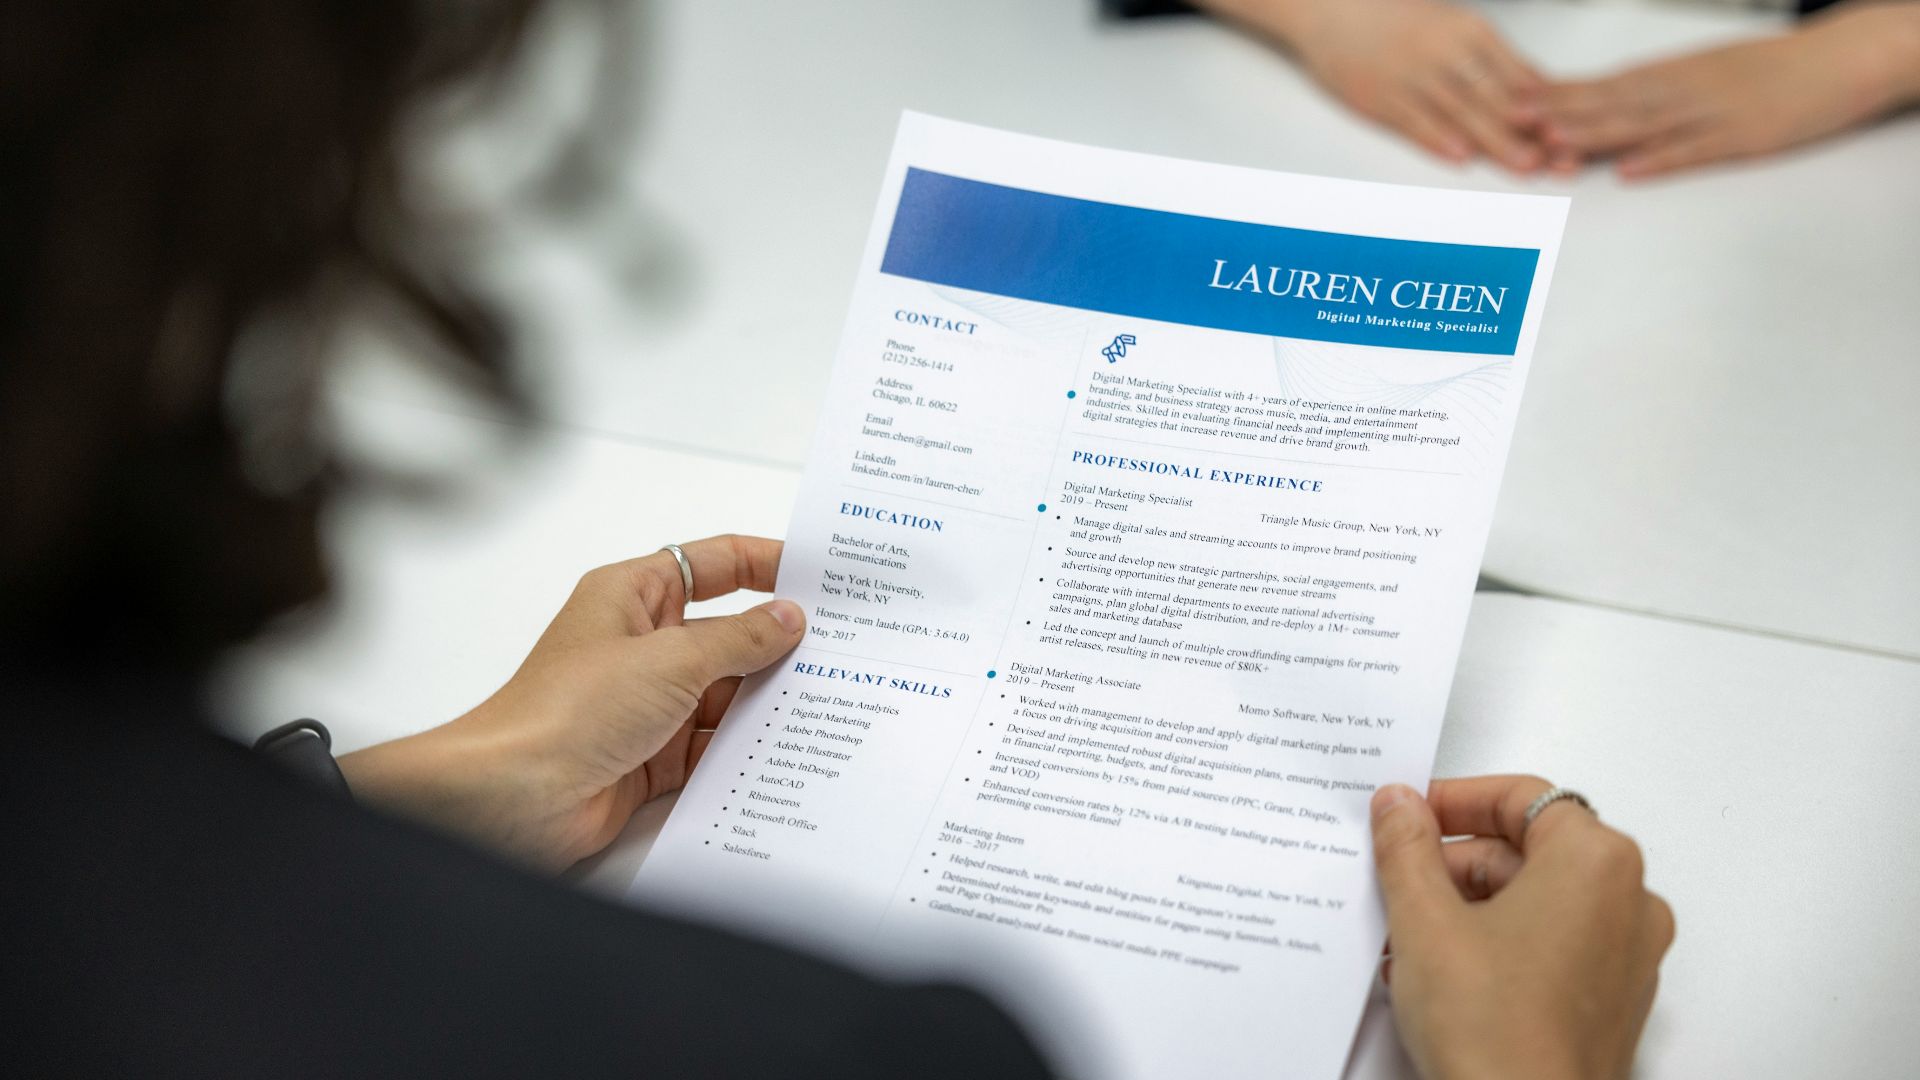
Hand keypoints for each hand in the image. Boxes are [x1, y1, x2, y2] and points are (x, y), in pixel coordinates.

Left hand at [338, 535, 803, 871]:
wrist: (516, 797)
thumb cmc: (568, 710)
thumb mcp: (671, 659)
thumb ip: (738, 639)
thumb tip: (788, 619)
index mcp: (633, 596)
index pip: (713, 564)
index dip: (765, 563)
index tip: (820, 574)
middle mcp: (641, 645)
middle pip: (727, 633)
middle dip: (778, 643)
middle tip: (843, 647)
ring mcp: (648, 703)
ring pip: (726, 693)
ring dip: (766, 701)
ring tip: (829, 701)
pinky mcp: (653, 756)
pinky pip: (714, 745)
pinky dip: (745, 748)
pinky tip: (788, 750)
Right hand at [1201, 0, 1548, 170]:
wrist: (1332, 9)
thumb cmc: (1396, 20)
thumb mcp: (1451, 27)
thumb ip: (1490, 60)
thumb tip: (1534, 91)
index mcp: (1470, 31)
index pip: (1518, 74)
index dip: (1550, 107)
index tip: (1577, 132)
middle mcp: (1445, 51)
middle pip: (1497, 97)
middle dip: (1533, 131)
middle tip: (1563, 158)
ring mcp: (1411, 75)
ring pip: (1462, 112)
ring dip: (1496, 141)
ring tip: (1525, 166)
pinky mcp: (1379, 96)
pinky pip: (1413, 120)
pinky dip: (1437, 138)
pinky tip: (1460, 156)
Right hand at [1371, 776, 1673, 1079]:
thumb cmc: (1494, 1031)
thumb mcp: (1424, 919)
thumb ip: (1407, 848)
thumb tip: (1399, 805)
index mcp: (1596, 862)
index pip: (1522, 797)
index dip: (1454, 800)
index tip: (1407, 817)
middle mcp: (1628, 902)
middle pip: (1530, 848)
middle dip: (1455, 863)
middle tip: (1396, 879)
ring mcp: (1627, 957)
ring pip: (1538, 900)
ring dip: (1469, 907)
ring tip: (1408, 936)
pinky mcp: (1612, 1002)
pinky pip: (1551, 946)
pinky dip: (1498, 944)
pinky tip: (1441, 972)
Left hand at [1542, 2, 1919, 178]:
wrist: (1838, 60)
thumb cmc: (1764, 70)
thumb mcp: (1700, 71)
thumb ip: (1649, 90)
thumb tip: (1599, 106)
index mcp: (1667, 74)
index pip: (1598, 86)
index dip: (1552, 97)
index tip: (1507, 104)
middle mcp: (1680, 90)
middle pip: (1608, 104)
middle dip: (1557, 115)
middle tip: (1510, 123)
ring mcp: (1710, 113)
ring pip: (1643, 125)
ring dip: (1597, 136)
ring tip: (1554, 145)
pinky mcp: (1742, 137)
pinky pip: (1696, 150)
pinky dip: (1661, 160)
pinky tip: (1630, 170)